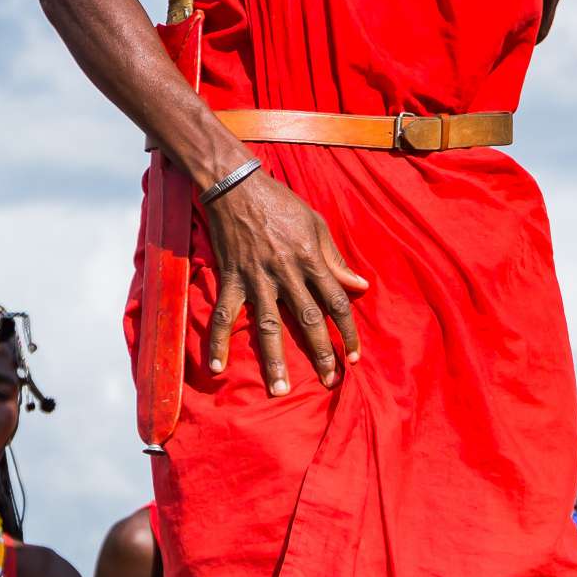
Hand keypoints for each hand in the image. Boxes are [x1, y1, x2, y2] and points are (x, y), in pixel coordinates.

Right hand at [200, 172, 367, 394]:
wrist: (237, 186)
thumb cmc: (281, 203)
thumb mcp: (316, 225)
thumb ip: (335, 260)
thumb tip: (359, 286)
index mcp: (310, 260)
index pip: (336, 303)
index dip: (347, 332)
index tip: (354, 357)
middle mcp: (286, 274)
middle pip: (308, 321)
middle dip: (320, 354)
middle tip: (329, 382)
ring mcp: (257, 280)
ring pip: (268, 326)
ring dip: (274, 360)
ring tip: (279, 389)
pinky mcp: (232, 280)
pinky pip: (224, 315)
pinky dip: (217, 341)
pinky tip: (216, 366)